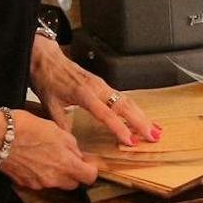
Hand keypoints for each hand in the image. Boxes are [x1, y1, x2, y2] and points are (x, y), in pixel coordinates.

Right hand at [0, 108, 104, 191]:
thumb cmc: (26, 128)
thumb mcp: (56, 130)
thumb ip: (71, 145)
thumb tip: (78, 155)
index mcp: (66, 165)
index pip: (89, 177)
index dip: (91, 169)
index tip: (88, 162)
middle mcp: (53, 179)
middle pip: (73, 183)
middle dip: (74, 173)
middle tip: (68, 159)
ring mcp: (38, 183)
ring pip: (55, 183)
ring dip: (56, 173)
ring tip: (47, 156)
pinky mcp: (23, 183)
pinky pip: (38, 182)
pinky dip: (40, 174)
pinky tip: (33, 159)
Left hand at [27, 37, 161, 145]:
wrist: (46, 59)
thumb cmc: (47, 79)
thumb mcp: (50, 104)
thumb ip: (61, 124)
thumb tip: (69, 144)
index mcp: (83, 93)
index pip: (105, 113)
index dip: (119, 128)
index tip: (130, 141)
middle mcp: (97, 88)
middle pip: (124, 106)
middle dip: (141, 122)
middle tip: (153, 137)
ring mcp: (102, 85)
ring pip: (128, 101)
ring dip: (143, 116)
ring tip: (155, 131)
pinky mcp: (104, 85)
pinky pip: (124, 97)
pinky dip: (136, 109)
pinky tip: (143, 118)